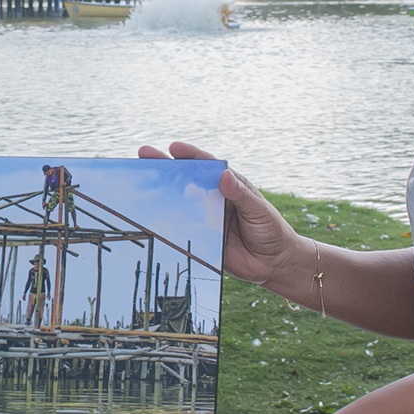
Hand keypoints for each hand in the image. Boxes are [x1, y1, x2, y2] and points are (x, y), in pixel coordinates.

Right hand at [137, 142, 300, 285]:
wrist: (274, 264)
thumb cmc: (271, 231)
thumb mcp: (259, 210)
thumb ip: (242, 195)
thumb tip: (225, 175)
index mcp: (228, 186)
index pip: (207, 167)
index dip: (190, 156)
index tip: (174, 148)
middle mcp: (213, 199)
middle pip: (186, 180)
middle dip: (164, 167)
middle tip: (143, 154)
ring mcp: (205, 219)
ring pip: (179, 203)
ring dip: (160, 194)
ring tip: (139, 183)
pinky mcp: (201, 240)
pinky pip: (181, 230)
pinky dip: (165, 224)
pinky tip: (149, 218)